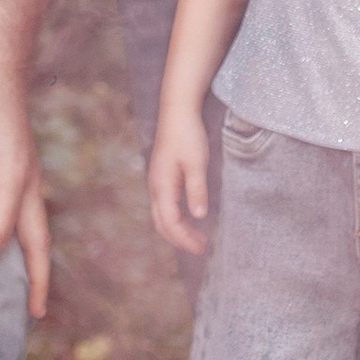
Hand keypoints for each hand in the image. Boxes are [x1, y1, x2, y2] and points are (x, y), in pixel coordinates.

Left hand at [0, 65, 50, 308]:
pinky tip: (17, 251)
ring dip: (37, 261)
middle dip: (39, 278)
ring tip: (33, 295)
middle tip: (37, 314)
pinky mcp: (23, 172)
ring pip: (39, 229)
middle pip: (39, 240)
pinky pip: (31, 215)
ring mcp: (30, 177)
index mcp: (12, 177)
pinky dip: (29, 240)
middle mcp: (28, 181)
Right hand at [148, 108, 211, 259]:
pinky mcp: (163, 177)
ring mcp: (157, 182)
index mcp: (162, 186)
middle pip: (163, 224)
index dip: (186, 239)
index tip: (203, 249)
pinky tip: (191, 218)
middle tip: (202, 248)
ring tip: (198, 238)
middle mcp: (156, 187)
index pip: (172, 223)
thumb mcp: (197, 163)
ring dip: (179, 230)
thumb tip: (200, 216)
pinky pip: (166, 206)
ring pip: (163, 216)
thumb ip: (197, 190)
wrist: (177, 111)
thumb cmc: (187, 135)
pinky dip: (177, 218)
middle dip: (181, 239)